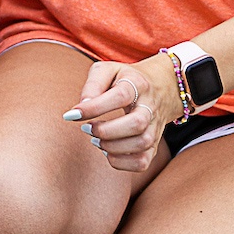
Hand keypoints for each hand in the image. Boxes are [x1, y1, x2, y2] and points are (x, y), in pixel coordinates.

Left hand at [61, 55, 181, 173]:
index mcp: (137, 84)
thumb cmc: (125, 79)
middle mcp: (150, 106)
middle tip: (87, 129)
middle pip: (137, 124)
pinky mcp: (154, 144)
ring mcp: (155, 127)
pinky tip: (108, 152)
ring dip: (113, 147)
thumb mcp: (108, 70)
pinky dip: (122, 162)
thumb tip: (80, 109)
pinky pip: (143, 161)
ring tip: (95, 140)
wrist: (161, 86)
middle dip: (106, 131)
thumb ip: (93, 85)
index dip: (95, 107)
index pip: (120, 96)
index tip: (72, 114)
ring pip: (142, 144)